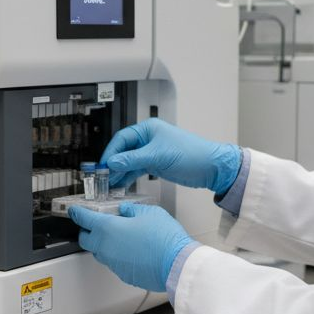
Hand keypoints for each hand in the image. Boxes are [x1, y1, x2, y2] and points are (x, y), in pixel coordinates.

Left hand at [69, 202, 193, 292]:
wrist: (176, 265)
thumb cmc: (164, 239)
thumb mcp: (149, 212)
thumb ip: (132, 210)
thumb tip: (125, 210)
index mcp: (107, 228)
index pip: (83, 219)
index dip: (77, 213)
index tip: (74, 211)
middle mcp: (105, 247)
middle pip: (85, 240)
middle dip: (86, 231)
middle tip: (94, 225)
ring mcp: (113, 263)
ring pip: (99, 252)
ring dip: (102, 244)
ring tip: (117, 236)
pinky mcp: (122, 274)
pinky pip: (114, 263)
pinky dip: (117, 255)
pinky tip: (130, 250)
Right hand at [100, 118, 240, 193]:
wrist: (211, 167)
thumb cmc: (192, 153)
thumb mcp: (158, 156)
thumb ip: (133, 160)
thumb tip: (113, 162)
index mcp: (148, 129)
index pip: (122, 139)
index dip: (111, 152)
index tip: (103, 165)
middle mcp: (148, 139)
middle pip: (124, 151)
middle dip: (113, 164)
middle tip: (103, 177)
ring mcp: (152, 152)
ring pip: (129, 162)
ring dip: (120, 173)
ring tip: (109, 184)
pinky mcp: (156, 164)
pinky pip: (137, 170)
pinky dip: (129, 177)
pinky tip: (121, 185)